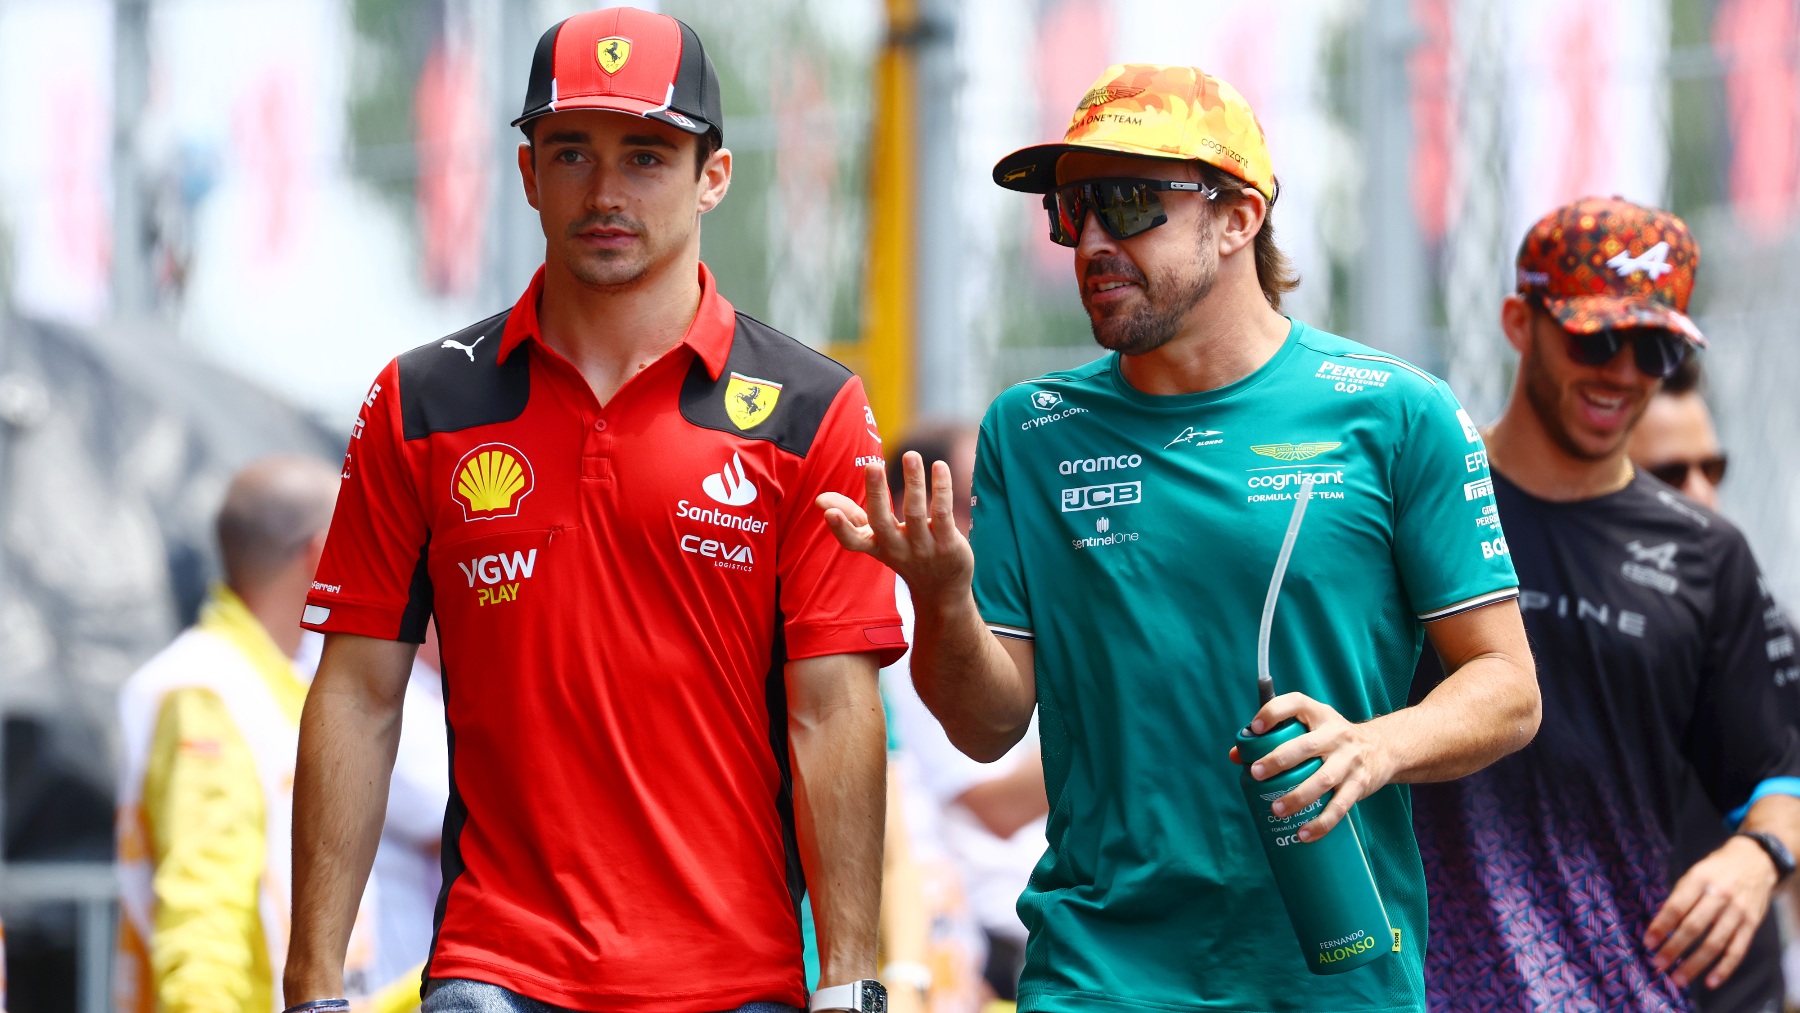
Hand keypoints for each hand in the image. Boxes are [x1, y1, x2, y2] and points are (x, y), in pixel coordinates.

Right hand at [817, 453, 971, 598]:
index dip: (840, 529)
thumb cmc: (904, 556)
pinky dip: (941, 488)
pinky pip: (942, 513)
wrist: (942, 591)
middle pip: (882, 522)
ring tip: (910, 455)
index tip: (828, 513)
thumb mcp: (876, 541)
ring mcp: (923, 548)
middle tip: (872, 466)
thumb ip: (851, 517)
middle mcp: (897, 549)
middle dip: (876, 494)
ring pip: (915, 512)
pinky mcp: (948, 544)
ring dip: (913, 482)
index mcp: (877, 546)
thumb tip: (819, 499)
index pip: (854, 542)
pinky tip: (939, 466)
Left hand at [1228, 692, 1393, 841]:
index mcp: (1319, 715)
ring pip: (1323, 779)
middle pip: (1306, 746)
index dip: (1273, 713)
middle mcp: (1335, 734)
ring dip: (1298, 796)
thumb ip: (1275, 739)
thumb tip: (1235, 756)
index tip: (1254, 728)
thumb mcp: (1310, 729)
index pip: (1295, 703)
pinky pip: (1340, 806)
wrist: (1384, 749)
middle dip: (1279, 760)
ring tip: (1276, 810)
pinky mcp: (1359, 784)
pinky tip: (1304, 834)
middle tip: (1256, 774)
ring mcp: (1349, 759)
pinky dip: (1321, 823)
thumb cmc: (1333, 740)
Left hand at [1644, 835, 1779, 988]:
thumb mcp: (1694, 873)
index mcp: (1699, 880)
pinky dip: (1724, 969)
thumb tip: (1659, 926)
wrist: (1756, 860)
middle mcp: (1719, 896)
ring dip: (1695, 964)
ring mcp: (1738, 911)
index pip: (1676, 907)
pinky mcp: (1752, 924)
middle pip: (1693, 928)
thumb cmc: (1716, 870)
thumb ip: (1679, 898)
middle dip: (1674, 948)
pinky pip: (1737, 950)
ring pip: (1714, 943)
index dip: (1661, 927)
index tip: (1648, 943)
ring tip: (1678, 978)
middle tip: (1658, 964)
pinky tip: (1710, 982)